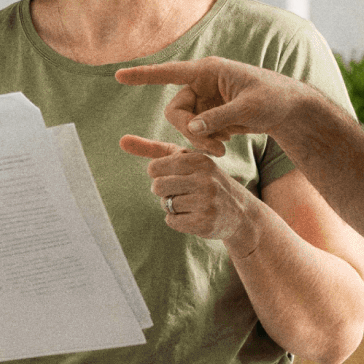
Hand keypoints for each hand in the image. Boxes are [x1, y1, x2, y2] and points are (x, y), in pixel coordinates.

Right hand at [114, 57, 311, 155]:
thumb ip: (218, 118)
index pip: (169, 72)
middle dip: (188, 131)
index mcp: (209, 70)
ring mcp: (205, 98)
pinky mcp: (210, 113)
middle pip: (176, 110)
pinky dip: (207, 139)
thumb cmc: (274, 99)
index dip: (143, 75)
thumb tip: (191, 129)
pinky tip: (226, 140)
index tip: (118, 75)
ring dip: (199, 139)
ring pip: (184, 123)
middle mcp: (202, 82)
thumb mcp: (248, 109)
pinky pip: (195, 130)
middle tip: (213, 148)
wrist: (289, 109)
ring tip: (223, 146)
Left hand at [119, 135, 261, 246]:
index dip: (159, 174)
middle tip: (181, 192)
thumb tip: (122, 140)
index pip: (155, 167)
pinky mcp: (204, 222)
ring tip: (191, 203)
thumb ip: (155, 149)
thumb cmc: (206, 181)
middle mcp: (204, 179)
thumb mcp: (187, 159)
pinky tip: (194, 216)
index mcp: (199, 160)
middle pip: (158, 187)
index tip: (174, 176)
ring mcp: (206, 202)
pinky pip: (172, 221)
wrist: (241, 213)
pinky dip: (178, 220)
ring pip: (165, 204)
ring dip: (173, 206)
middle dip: (164, 192)